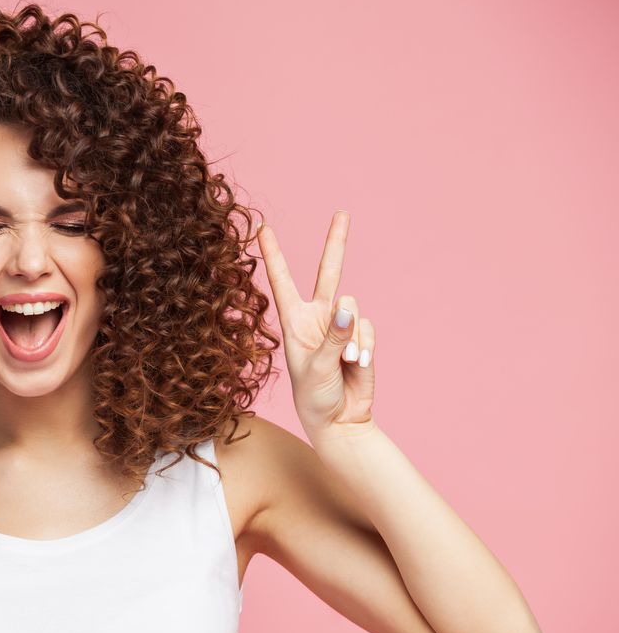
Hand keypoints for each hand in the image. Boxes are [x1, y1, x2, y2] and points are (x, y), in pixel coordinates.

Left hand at [255, 210, 376, 440]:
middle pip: (329, 272)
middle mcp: (318, 318)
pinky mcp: (361, 337)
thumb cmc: (315, 397)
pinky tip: (357, 365)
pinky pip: (368, 327)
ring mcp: (341, 326)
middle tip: (342, 213)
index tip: (264, 228)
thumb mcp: (317, 368)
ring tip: (345, 361)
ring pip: (353, 308)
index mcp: (294, 322)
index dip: (274, 254)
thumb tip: (348, 305)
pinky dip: (365, 346)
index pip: (282, 281)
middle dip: (336, 242)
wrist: (339, 420)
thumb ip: (333, 337)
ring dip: (352, 336)